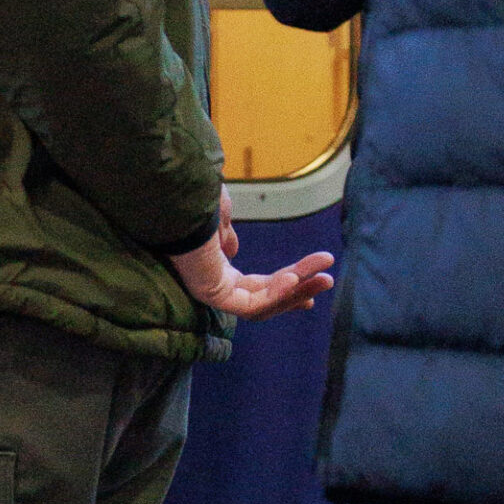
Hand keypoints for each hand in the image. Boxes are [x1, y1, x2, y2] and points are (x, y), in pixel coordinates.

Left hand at [169, 193, 331, 317]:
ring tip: (326, 278)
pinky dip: (275, 294)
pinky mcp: (212, 294)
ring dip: (296, 292)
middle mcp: (213, 282)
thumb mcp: (216, 215)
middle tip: (329, 280)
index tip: (315, 276)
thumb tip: (231, 250)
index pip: (256, 285)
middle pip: (264, 296)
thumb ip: (226, 233)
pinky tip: (293, 279)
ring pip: (262, 303)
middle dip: (300, 289)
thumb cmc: (189, 201)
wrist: (174, 198)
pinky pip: (250, 304)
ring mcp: (212, 290)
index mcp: (214, 266)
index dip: (286, 283)